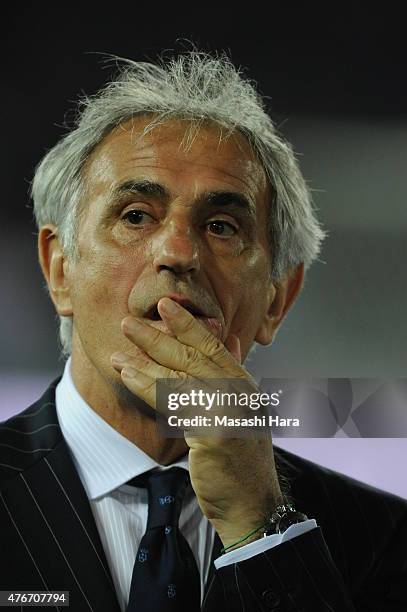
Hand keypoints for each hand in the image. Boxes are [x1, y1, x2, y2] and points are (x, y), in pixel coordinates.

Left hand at [111, 297, 282, 548]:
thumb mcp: (243, 409)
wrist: (252, 503)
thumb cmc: (241, 458)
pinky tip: (128, 376)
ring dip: (144, 361)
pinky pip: (173, 404)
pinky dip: (148, 387)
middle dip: (158, 337)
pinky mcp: (214, 432)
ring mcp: (229, 410)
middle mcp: (239, 392)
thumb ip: (233, 373)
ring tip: (117, 351)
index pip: (214, 346)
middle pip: (193, 357)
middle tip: (129, 322)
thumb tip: (230, 339)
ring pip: (179, 378)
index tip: (166, 306)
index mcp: (244, 384)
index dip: (188, 325)